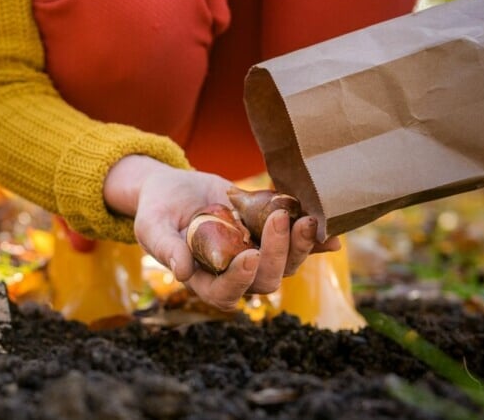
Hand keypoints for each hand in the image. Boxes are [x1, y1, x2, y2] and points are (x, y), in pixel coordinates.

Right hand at [103, 155, 339, 310]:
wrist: (174, 189)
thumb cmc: (157, 211)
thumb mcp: (152, 226)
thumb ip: (165, 248)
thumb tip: (182, 272)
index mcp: (203, 279)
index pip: (224, 293)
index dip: (240, 280)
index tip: (249, 256)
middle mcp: (234, 273)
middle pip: (264, 281)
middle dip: (277, 255)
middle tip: (279, 220)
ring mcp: (255, 255)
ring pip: (286, 265)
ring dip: (300, 246)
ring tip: (306, 219)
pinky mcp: (269, 235)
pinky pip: (297, 244)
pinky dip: (315, 242)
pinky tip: (331, 236)